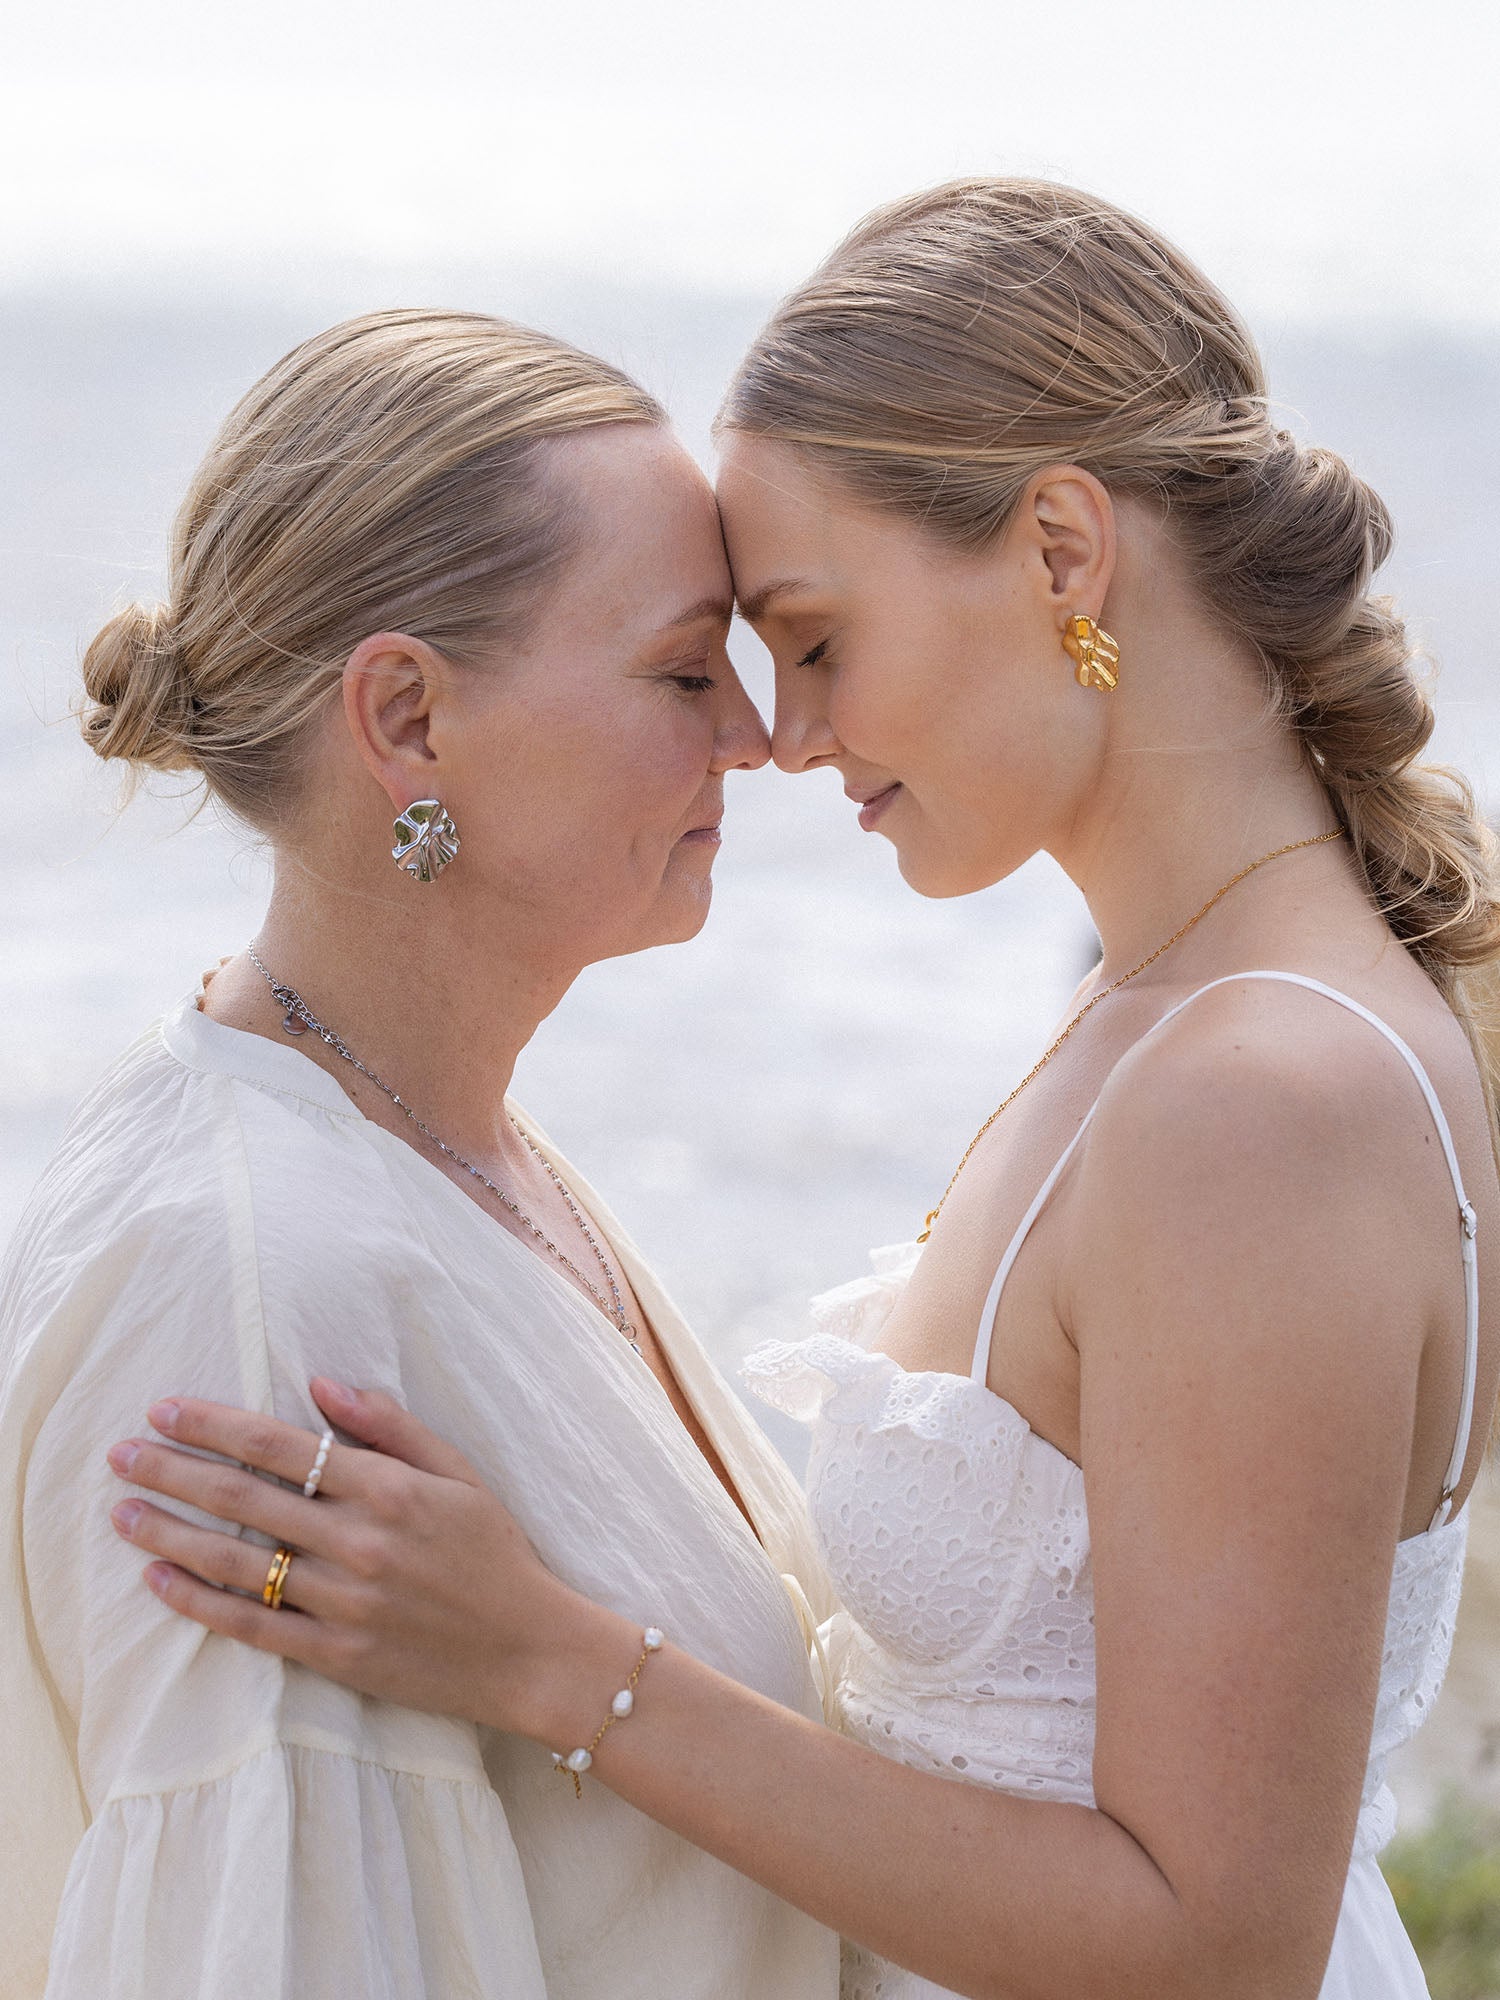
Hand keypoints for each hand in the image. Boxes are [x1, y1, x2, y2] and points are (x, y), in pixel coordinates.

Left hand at [105, 1379, 592, 1737]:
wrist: (530, 1650)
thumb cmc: (496, 1553)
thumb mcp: (457, 1472)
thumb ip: (388, 1426)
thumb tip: (319, 1384)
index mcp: (388, 1488)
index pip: (279, 1446)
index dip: (215, 1425)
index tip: (165, 1408)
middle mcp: (359, 1542)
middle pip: (243, 1499)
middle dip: (173, 1471)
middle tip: (119, 1454)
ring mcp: (344, 1603)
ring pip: (236, 1562)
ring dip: (170, 1534)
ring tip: (123, 1513)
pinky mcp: (336, 1655)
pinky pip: (251, 1626)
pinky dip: (199, 1602)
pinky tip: (159, 1581)